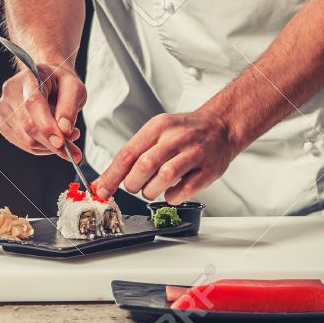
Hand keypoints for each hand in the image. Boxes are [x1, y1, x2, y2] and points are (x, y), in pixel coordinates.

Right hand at [0, 60, 85, 161]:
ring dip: (50, 146)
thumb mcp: (74, 88)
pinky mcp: (4, 125)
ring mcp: (4, 109)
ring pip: (26, 140)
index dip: (46, 125)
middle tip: (74, 148)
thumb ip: (69, 107)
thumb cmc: (61, 84)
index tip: (61, 142)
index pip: (33, 103)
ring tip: (65, 136)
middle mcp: (11, 92)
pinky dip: (42, 148)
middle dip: (52, 142)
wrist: (48, 81)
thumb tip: (64, 130)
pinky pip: (24, 145)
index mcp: (28, 77)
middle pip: (28, 125)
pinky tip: (51, 138)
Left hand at [94, 110, 237, 203]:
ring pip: (164, 177)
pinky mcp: (209, 170)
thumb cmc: (185, 132)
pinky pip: (185, 190)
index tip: (102, 189)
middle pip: (144, 165)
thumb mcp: (157, 132)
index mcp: (158, 127)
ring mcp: (194, 153)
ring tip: (152, 190)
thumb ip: (135, 153)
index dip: (112, 175)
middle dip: (133, 184)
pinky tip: (171, 193)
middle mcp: (176, 137)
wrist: (221, 126)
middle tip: (134, 187)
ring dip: (151, 191)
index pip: (128, 152)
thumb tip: (107, 178)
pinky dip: (172, 197)